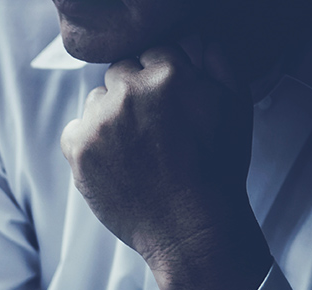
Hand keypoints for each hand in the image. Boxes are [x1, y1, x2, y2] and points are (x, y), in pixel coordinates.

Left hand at [60, 43, 271, 289]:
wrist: (190, 227)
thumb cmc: (217, 168)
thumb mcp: (236, 105)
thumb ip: (217, 61)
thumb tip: (193, 42)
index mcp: (168, 74)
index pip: (153, 54)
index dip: (163, 80)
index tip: (170, 106)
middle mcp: (128, 93)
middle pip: (120, 73)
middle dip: (134, 94)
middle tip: (152, 129)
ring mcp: (99, 122)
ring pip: (96, 100)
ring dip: (110, 116)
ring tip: (135, 149)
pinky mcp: (77, 149)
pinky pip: (75, 129)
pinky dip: (88, 142)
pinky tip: (114, 162)